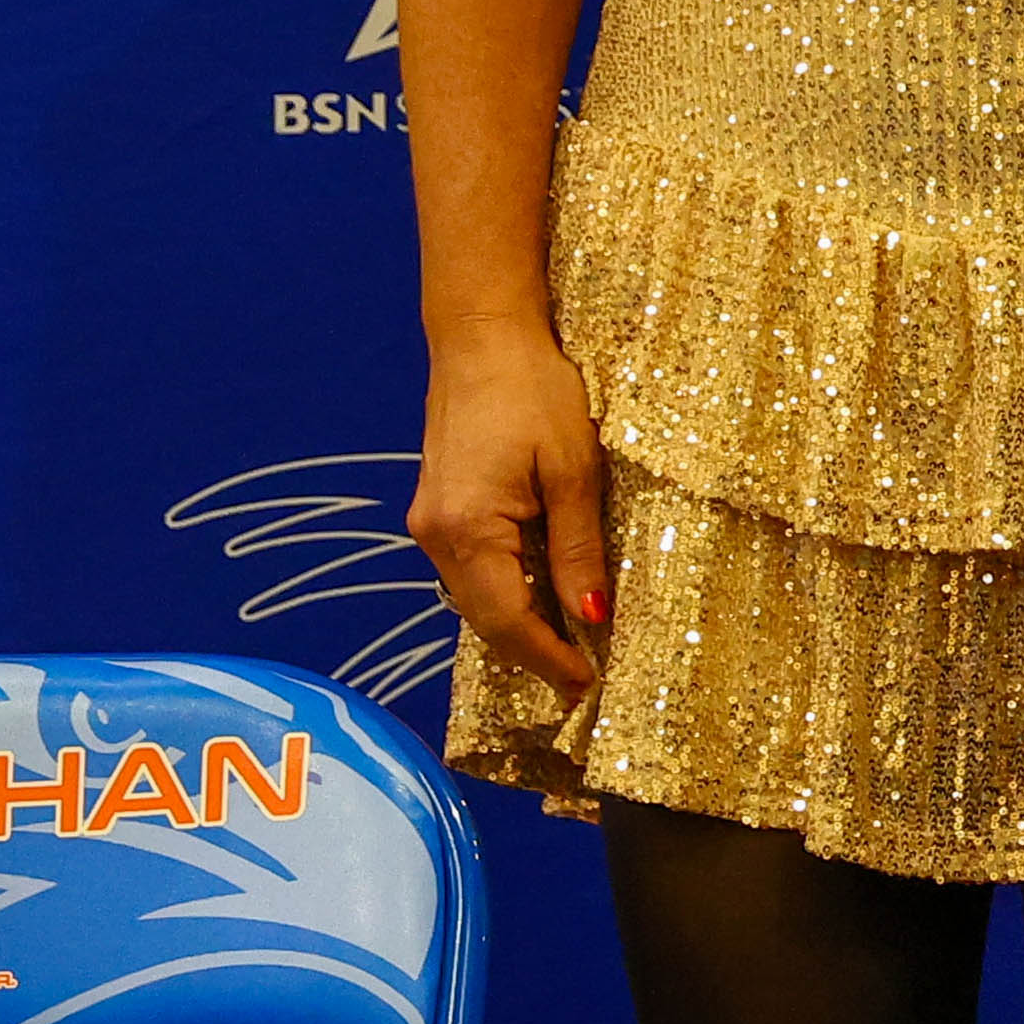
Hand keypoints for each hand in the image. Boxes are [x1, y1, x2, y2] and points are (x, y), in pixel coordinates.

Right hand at [412, 325, 611, 694]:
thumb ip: (578, 549)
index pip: (508, 622)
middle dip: (535, 652)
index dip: (548, 659)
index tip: (587, 685)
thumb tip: (592, 616)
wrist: (483, 337)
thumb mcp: (574, 470)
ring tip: (573, 644)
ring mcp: (431, 522)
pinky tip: (544, 595)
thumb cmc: (534, 390)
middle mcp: (436, 535)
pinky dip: (507, 590)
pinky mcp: (439, 508)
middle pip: (486, 619)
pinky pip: (472, 569)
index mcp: (467, 530)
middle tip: (586, 678)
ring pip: (476, 597)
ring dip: (521, 623)